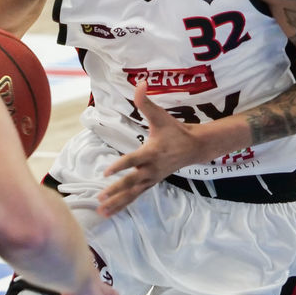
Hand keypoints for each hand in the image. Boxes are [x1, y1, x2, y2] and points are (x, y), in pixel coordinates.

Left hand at [98, 83, 201, 215]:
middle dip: (116, 190)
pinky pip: (135, 196)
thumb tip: (140, 82)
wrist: (194, 148)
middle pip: (131, 182)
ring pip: (132, 193)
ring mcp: (151, 178)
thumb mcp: (161, 116)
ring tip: (101, 211)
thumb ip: (146, 102)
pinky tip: (110, 212)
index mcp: (151, 152)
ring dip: (117, 203)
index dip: (120, 166)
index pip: (133, 160)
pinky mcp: (151, 183)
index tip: (106, 172)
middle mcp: (151, 168)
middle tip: (100, 197)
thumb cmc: (175, 131)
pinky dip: (123, 205)